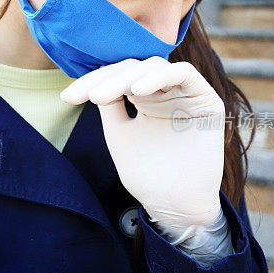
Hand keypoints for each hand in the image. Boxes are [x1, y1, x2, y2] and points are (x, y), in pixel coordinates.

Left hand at [60, 57, 225, 225]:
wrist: (173, 206)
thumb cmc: (148, 175)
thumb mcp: (119, 135)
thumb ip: (110, 105)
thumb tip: (93, 80)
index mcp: (145, 98)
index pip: (117, 77)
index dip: (92, 82)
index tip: (67, 97)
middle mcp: (165, 92)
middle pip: (133, 69)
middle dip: (106, 80)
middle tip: (88, 97)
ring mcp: (185, 94)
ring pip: (154, 66)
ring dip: (126, 78)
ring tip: (103, 96)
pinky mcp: (206, 99)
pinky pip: (183, 73)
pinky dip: (158, 77)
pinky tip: (137, 92)